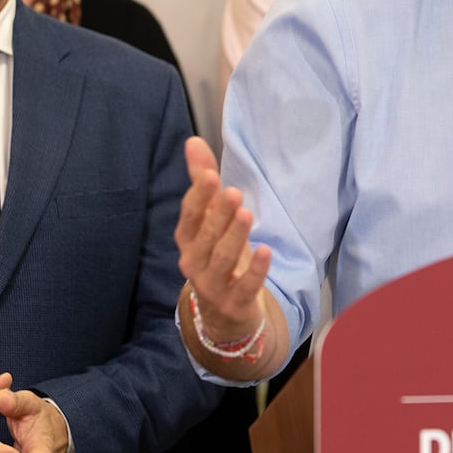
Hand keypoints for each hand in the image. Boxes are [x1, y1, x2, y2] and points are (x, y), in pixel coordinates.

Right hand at [175, 137, 270, 342]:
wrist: (225, 310)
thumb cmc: (217, 253)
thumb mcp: (211, 218)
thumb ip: (202, 182)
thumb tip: (193, 141)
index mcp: (187, 240)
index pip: (189, 216)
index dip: (198, 197)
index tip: (209, 174)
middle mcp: (194, 262)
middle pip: (205, 237)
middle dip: (218, 215)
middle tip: (233, 193)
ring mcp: (212, 285)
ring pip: (222, 259)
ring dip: (234, 237)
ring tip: (247, 215)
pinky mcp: (235, 302)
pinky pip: (245, 285)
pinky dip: (256, 269)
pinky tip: (265, 250)